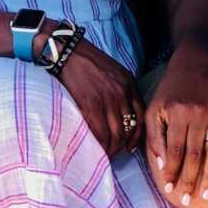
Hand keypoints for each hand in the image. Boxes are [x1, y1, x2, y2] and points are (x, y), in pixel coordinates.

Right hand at [58, 40, 143, 157]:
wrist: (67, 51)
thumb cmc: (86, 62)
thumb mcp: (113, 71)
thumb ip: (120, 90)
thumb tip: (119, 116)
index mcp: (128, 83)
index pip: (140, 116)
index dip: (136, 136)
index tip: (130, 147)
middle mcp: (122, 92)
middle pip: (129, 129)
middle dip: (122, 146)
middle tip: (113, 156)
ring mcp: (107, 99)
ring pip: (116, 135)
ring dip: (110, 150)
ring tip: (103, 157)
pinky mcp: (91, 104)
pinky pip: (99, 133)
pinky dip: (99, 146)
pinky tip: (94, 151)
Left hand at [145, 61, 207, 205]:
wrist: (192, 68)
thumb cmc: (168, 94)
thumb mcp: (153, 111)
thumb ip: (154, 137)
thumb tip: (161, 165)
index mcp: (177, 114)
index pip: (175, 150)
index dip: (173, 172)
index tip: (170, 191)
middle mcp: (198, 114)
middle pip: (195, 154)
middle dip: (190, 180)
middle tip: (188, 201)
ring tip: (206, 195)